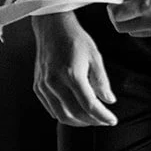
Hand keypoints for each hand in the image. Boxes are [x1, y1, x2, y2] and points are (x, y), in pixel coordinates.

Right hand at [32, 10, 117, 127]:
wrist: (52, 28)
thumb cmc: (75, 40)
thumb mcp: (95, 57)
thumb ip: (102, 81)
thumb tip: (109, 101)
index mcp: (72, 74)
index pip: (89, 105)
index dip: (103, 116)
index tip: (112, 120)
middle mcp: (55, 83)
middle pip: (75, 114)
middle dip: (92, 121)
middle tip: (103, 120)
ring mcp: (44, 86)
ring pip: (61, 115)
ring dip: (78, 122)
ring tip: (91, 119)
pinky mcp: (38, 87)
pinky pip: (51, 109)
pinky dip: (64, 115)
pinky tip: (75, 112)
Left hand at [111, 0, 150, 37]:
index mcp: (150, 5)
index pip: (119, 15)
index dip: (112, 8)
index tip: (113, 3)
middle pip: (123, 28)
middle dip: (117, 18)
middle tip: (121, 7)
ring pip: (136, 32)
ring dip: (131, 22)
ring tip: (138, 8)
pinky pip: (150, 33)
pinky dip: (145, 24)